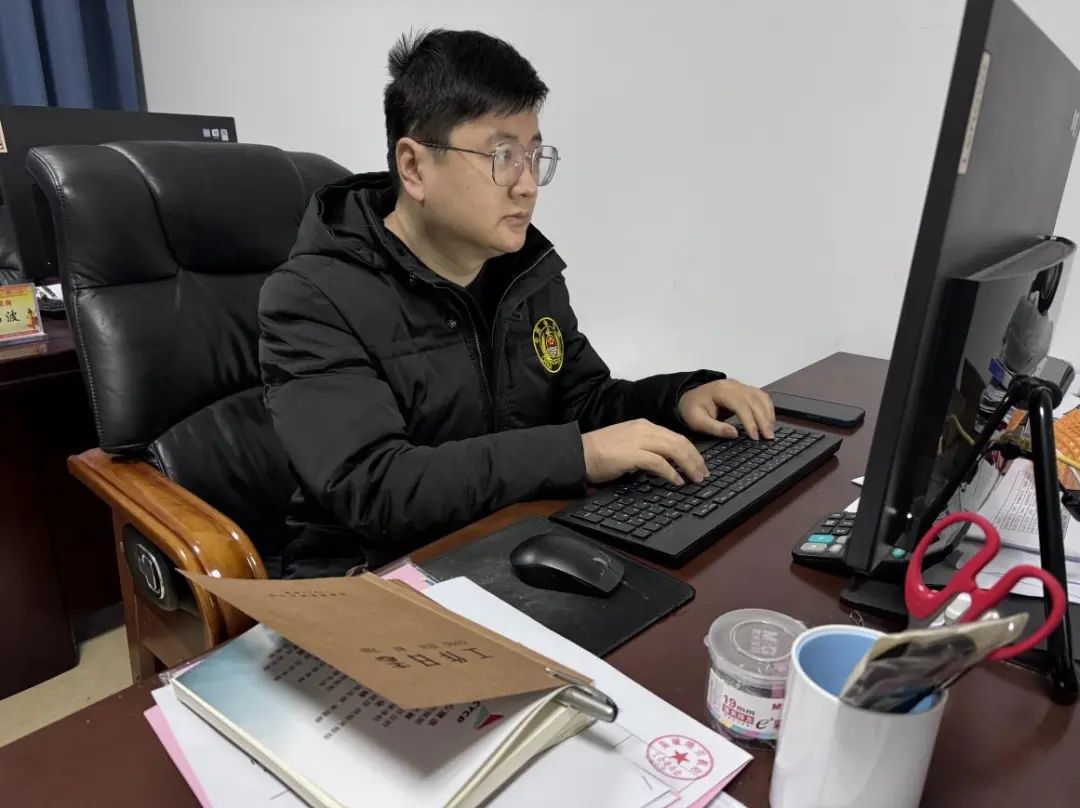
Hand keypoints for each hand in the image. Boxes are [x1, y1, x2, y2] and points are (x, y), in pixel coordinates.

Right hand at [582, 419, 707, 485]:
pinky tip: (677, 481)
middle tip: (703, 473)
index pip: (675, 436)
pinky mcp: (632, 454)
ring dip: (688, 464)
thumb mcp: (627, 444)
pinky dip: (671, 472)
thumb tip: (664, 463)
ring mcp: (638, 440)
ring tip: (696, 478)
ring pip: (674, 449)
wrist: (579, 452)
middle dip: (695, 458)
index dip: (691, 450)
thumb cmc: (600, 452)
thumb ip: (645, 448)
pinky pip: (659, 462)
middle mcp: (644, 428)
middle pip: (679, 441)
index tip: (699, 464)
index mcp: (644, 425)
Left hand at [678, 379, 775, 440]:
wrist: (690, 396)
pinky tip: (769, 421)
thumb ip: (714, 428)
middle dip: (763, 420)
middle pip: (754, 400)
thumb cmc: (692, 410)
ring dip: (768, 414)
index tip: (754, 437)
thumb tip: (734, 434)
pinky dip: (768, 408)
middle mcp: (732, 385)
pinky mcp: (744, 389)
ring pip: (760, 397)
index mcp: (720, 390)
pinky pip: (761, 396)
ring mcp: (740, 385)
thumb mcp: (696, 421)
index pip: (740, 404)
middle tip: (768, 438)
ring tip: (770, 432)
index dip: (749, 421)